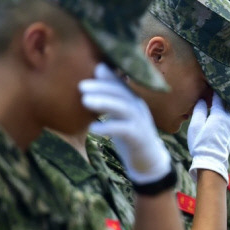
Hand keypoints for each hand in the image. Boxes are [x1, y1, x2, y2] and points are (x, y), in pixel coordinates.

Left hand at [81, 63, 171, 183]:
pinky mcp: (138, 138)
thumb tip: (91, 88)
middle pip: (121, 93)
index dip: (108, 76)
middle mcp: (138, 108)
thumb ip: (109, 102)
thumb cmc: (129, 136)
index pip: (121, 84)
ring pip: (123, 108)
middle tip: (81, 86)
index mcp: (133, 101)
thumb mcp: (120, 116)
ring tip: (85, 101)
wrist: (148, 160)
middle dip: (101, 87)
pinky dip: (108, 127)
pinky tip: (93, 129)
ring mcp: (140, 122)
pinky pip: (123, 130)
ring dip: (104, 103)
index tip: (92, 69)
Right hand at [187, 93, 229, 182]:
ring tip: (218, 99)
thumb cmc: (201, 143)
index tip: (213, 81)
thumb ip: (199, 111)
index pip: (219, 97)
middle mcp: (228, 120)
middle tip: (217, 87)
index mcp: (219, 115)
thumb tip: (202, 100)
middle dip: (222, 95)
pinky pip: (229, 119)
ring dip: (225, 105)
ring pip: (229, 111)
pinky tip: (220, 114)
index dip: (216, 89)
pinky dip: (225, 113)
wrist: (211, 162)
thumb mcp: (195, 125)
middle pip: (227, 103)